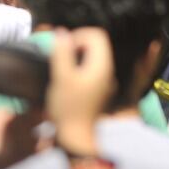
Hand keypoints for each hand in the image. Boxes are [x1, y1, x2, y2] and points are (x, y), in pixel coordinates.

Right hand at [48, 28, 116, 156]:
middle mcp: (107, 69)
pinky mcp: (98, 87)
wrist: (76, 136)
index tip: (63, 47)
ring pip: (93, 55)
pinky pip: (91, 67)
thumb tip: (62, 32)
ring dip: (76, 55)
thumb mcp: (61, 78)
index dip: (78, 35)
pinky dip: (79, 65)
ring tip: (62, 66)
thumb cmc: (68, 107)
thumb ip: (62, 53)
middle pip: (96, 43)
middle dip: (77, 43)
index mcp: (102, 64)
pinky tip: (67, 77)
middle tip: (61, 55)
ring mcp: (104, 78)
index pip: (96, 35)